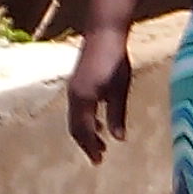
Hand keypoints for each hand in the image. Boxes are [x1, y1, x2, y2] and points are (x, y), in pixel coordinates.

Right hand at [66, 33, 131, 161]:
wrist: (103, 33)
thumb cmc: (114, 59)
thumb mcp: (119, 89)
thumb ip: (117, 114)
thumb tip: (118, 138)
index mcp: (83, 99)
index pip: (84, 130)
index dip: (91, 147)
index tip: (99, 161)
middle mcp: (74, 96)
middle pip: (75, 127)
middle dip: (86, 143)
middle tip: (99, 157)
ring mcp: (73, 88)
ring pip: (75, 118)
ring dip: (86, 132)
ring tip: (100, 142)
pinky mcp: (77, 82)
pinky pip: (77, 108)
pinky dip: (85, 120)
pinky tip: (99, 121)